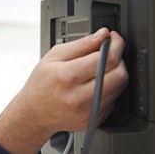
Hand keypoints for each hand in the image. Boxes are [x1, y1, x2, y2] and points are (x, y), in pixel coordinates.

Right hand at [0, 28, 127, 153]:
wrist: (34, 112)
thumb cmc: (41, 83)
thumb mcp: (54, 56)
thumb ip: (81, 44)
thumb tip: (102, 34)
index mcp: (68, 76)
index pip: (107, 58)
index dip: (116, 44)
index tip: (114, 38)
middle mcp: (80, 96)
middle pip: (120, 74)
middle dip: (119, 58)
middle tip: (110, 52)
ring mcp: (89, 111)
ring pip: (120, 86)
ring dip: (115, 72)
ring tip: (100, 68)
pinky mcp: (96, 119)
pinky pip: (114, 98)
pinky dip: (109, 87)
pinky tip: (95, 84)